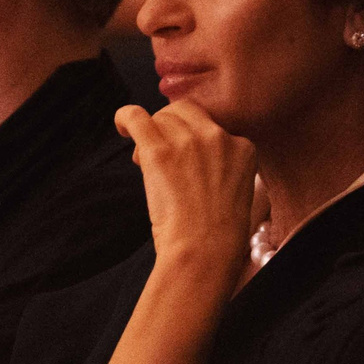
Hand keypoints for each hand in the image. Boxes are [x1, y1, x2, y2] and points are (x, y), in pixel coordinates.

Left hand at [114, 100, 255, 279]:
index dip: (192, 140)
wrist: (205, 250)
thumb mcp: (236, 191)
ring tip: (144, 160)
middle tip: (161, 156)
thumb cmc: (218, 234)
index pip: (211, 127)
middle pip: (185, 114)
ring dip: (151, 134)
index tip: (185, 163)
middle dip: (170, 129)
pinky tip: (121, 126)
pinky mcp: (158, 150)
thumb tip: (185, 157)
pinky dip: (125, 117)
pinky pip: (136, 116)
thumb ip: (220, 166)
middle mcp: (217, 137)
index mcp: (243, 147)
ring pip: (161, 117)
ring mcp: (188, 141)